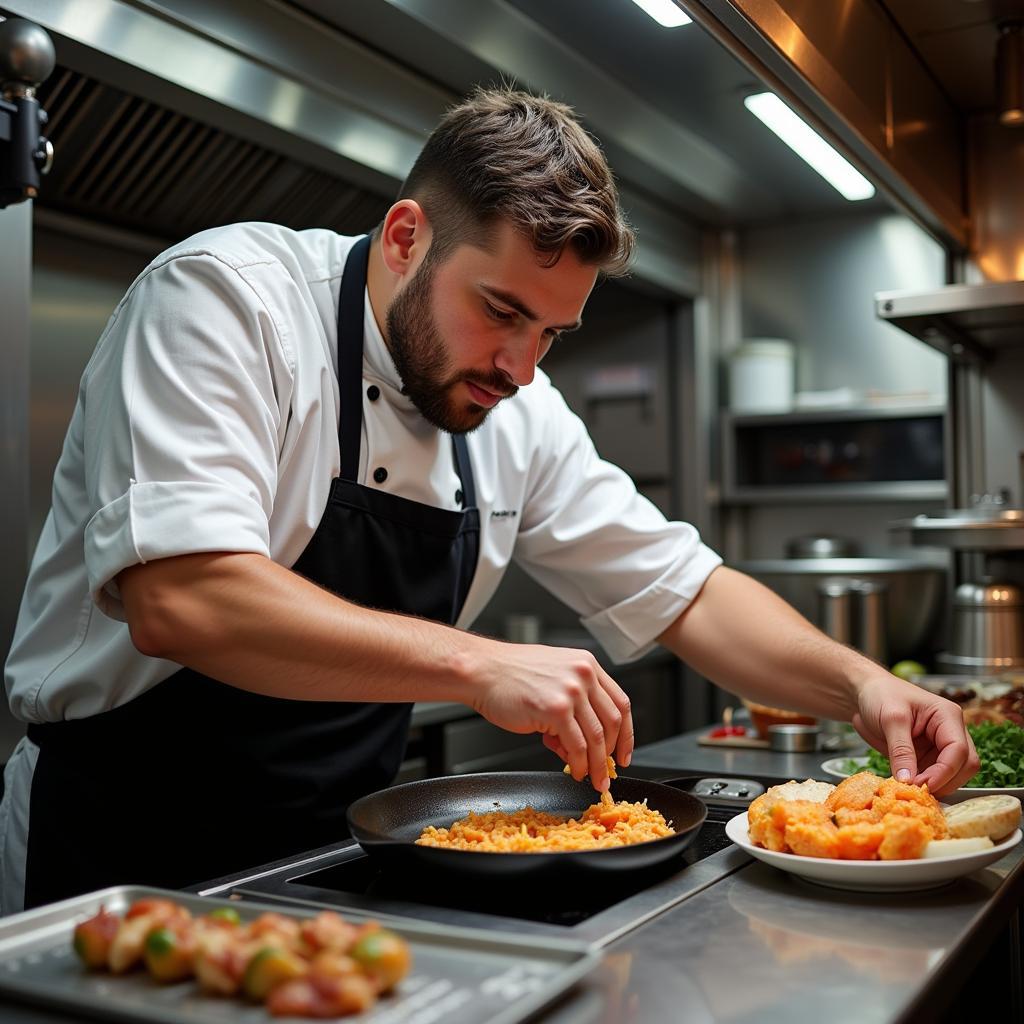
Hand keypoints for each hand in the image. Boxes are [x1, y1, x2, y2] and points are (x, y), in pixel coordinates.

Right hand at [470, 640, 633, 791]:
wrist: (481, 670)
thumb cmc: (509, 674)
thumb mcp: (552, 676)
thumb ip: (572, 705)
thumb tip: (580, 742)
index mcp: (586, 664)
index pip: (620, 702)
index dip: (627, 733)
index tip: (624, 752)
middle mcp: (584, 675)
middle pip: (614, 721)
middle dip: (613, 753)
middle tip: (607, 771)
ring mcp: (571, 692)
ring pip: (598, 738)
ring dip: (597, 764)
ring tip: (593, 779)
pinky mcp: (556, 710)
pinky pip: (577, 745)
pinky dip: (578, 764)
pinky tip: (573, 770)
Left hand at [852, 673, 979, 794]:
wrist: (866, 694)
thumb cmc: (880, 695)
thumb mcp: (890, 718)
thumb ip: (900, 749)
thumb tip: (908, 780)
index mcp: (947, 716)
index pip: (959, 750)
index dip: (944, 772)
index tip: (922, 785)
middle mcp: (950, 732)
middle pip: (964, 766)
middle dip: (945, 782)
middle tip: (916, 791)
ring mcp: (940, 746)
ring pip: (954, 776)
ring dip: (936, 786)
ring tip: (910, 789)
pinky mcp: (928, 757)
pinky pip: (935, 778)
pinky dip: (925, 786)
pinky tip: (908, 787)